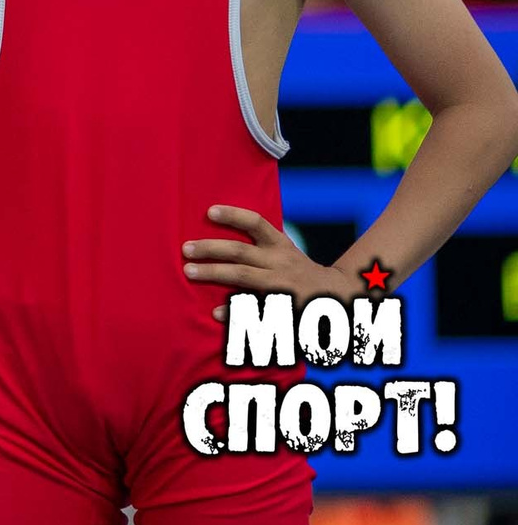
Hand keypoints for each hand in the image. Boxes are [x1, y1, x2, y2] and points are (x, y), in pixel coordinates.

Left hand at [182, 204, 354, 321]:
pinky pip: (255, 307)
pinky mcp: (284, 307)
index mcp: (280, 245)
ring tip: (189, 271)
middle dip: (211, 249)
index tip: (209, 211)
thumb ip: (259, 242)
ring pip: (244, 276)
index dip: (233, 215)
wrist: (339, 298)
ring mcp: (282, 285)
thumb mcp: (284, 251)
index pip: (256, 223)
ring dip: (214, 273)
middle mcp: (280, 262)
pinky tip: (216, 313)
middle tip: (185, 249)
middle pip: (240, 251)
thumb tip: (216, 224)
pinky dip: (235, 311)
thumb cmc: (298, 271)